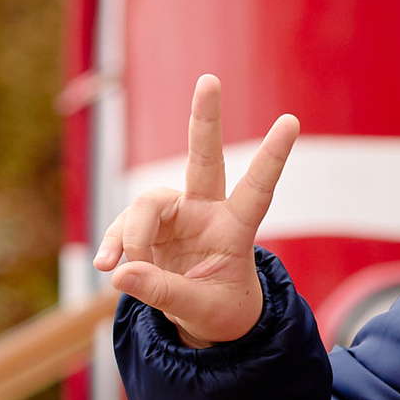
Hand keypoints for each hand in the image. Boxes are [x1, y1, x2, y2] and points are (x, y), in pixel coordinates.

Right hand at [97, 72, 295, 346]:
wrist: (202, 319)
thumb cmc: (219, 311)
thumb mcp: (201, 311)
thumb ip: (164, 293)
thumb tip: (120, 272)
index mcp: (235, 230)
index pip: (257, 190)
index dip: (272, 157)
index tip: (292, 121)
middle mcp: (205, 212)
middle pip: (203, 159)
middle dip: (205, 119)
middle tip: (210, 80)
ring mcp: (175, 215)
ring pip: (146, 204)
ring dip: (134, 238)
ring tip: (123, 274)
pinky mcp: (146, 226)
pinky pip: (123, 227)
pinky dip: (114, 246)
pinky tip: (107, 267)